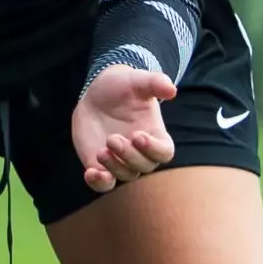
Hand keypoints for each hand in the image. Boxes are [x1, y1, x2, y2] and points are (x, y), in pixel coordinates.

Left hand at [71, 65, 177, 193]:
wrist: (97, 93)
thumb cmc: (123, 86)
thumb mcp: (138, 80)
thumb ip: (155, 82)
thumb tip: (171, 89)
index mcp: (155, 134)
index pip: (164, 152)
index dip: (154, 149)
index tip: (138, 136)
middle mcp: (140, 152)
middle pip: (144, 167)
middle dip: (129, 156)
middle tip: (112, 139)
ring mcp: (121, 160)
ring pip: (125, 176)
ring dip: (114, 167)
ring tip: (101, 151)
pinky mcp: (101, 165)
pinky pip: (104, 183)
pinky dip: (99, 182)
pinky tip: (90, 172)